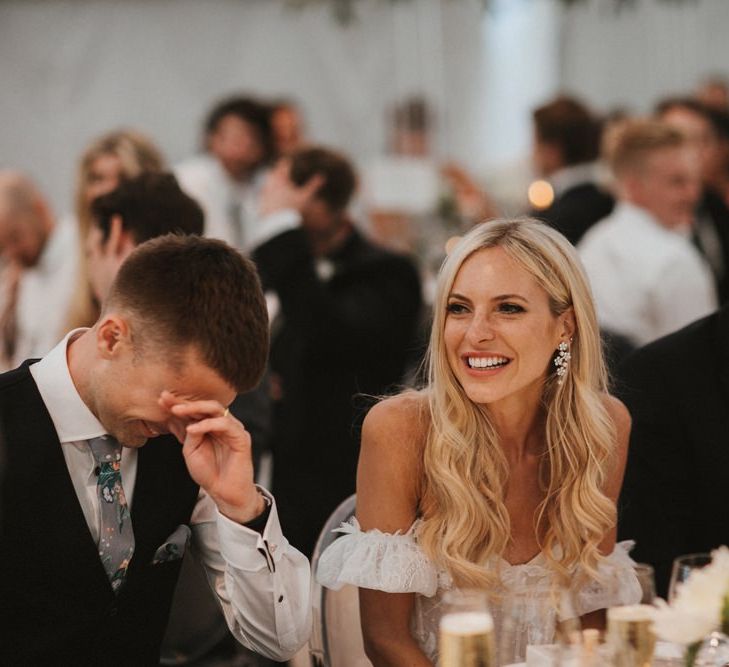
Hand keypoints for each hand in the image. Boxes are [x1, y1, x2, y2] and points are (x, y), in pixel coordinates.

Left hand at [158, 391, 264, 523]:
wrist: (224, 493)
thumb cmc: (210, 473)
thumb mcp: (191, 450)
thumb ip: (190, 433)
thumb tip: (187, 419)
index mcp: (210, 426)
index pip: (195, 410)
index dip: (179, 404)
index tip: (161, 399)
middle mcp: (222, 424)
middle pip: (206, 405)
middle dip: (186, 401)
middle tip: (167, 400)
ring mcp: (233, 429)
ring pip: (216, 409)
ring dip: (195, 408)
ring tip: (177, 411)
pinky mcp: (241, 438)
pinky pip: (225, 424)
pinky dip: (208, 424)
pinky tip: (193, 429)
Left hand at [258, 158, 324, 215]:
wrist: (277, 224)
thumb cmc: (292, 208)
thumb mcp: (305, 197)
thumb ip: (313, 186)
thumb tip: (322, 176)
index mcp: (280, 180)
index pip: (283, 167)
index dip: (286, 163)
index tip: (289, 160)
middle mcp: (270, 185)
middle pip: (273, 175)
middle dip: (278, 172)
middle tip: (281, 170)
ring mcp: (264, 194)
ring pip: (267, 185)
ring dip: (272, 183)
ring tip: (276, 185)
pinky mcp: (262, 204)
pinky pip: (264, 197)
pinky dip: (269, 195)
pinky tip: (272, 199)